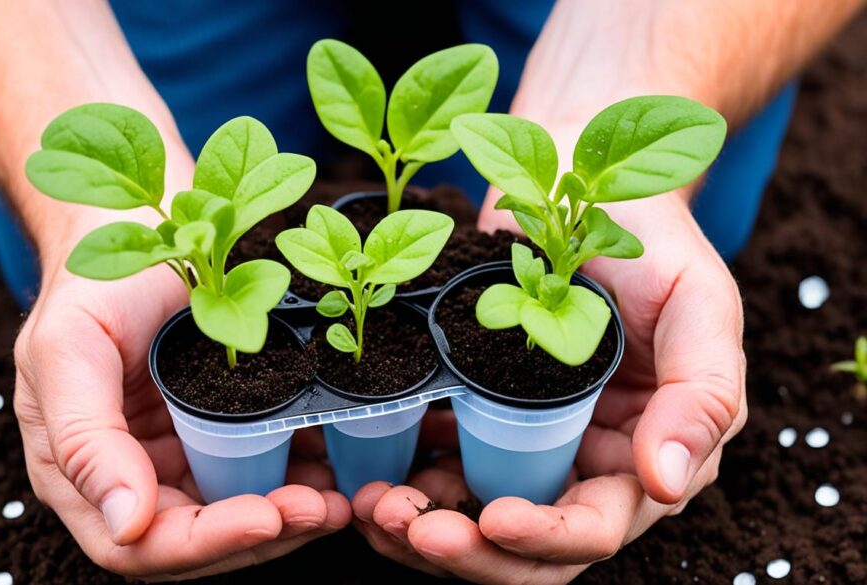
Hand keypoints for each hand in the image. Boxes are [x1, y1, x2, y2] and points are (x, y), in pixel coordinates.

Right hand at [13, 245, 349, 579]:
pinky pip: (256, 470)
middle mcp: (125, 476)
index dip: (205, 542)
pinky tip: (332, 469)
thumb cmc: (95, 283)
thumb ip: (85, 439)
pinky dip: (293, 477)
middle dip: (262, 532)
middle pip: (195, 540)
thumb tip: (128, 524)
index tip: (266, 516)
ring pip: (232, 514)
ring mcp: (173, 457)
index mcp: (74, 472)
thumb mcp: (70, 347)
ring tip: (340, 499)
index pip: (138, 543)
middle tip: (324, 507)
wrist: (137, 229)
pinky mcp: (214, 432)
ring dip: (288, 517)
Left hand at [352, 191, 746, 582]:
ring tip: (374, 507)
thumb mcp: (698, 305)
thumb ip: (702, 396)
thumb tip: (669, 485)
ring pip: (475, 517)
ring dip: (423, 527)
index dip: (544, 539)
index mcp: (648, 450)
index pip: (597, 527)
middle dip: (468, 550)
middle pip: (527, 546)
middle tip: (407, 527)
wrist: (578, 178)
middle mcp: (589, 460)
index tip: (490, 520)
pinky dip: (406, 481)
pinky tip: (367, 476)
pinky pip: (441, 467)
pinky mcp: (479, 411)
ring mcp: (530, 439)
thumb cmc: (648, 235)